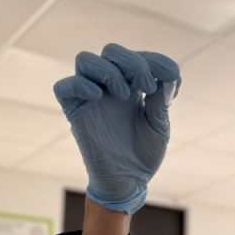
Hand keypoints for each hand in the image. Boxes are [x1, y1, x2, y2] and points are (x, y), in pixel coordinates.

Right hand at [53, 44, 180, 213]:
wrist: (129, 182)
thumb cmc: (144, 154)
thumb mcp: (159, 124)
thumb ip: (161, 99)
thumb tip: (169, 73)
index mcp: (131, 85)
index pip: (138, 56)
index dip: (156, 60)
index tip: (171, 77)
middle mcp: (109, 87)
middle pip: (111, 51)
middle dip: (133, 62)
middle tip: (146, 86)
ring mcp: (90, 98)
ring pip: (85, 60)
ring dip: (109, 70)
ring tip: (126, 95)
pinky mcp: (75, 113)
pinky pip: (64, 87)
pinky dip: (80, 85)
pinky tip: (100, 98)